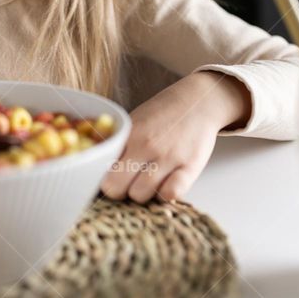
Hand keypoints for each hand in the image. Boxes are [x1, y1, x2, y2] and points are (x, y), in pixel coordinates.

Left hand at [100, 71, 250, 202]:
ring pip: (140, 195)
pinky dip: (165, 195)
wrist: (199, 102)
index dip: (102, 177)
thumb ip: (120, 144)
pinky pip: (170, 194)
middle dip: (118, 190)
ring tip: (147, 181)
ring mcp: (169, 157)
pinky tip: (165, 184)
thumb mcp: (136, 121)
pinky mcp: (190, 167)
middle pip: (116, 188)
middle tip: (126, 183)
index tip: (108, 178)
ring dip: (141, 193)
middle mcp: (147, 145)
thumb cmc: (164, 114)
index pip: (102, 168)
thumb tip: (99, 169)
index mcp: (130, 133)